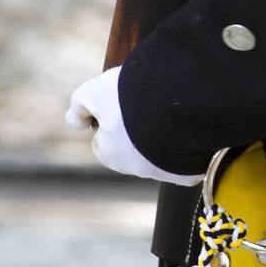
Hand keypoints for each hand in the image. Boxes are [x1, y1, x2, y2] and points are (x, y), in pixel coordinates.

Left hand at [65, 67, 204, 185]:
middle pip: (135, 148)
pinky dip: (189, 147)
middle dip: (141, 130)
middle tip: (151, 104)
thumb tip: (74, 121)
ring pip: (163, 155)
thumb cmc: (130, 98)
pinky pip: (189, 160)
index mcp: (109, 153)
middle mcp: (135, 169)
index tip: (127, 103)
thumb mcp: (95, 92)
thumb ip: (79, 105)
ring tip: (173, 111)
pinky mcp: (191, 172)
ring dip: (166, 138)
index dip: (115, 118)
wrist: (177, 104)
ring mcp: (165, 174)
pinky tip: (191, 127)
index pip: (106, 139)